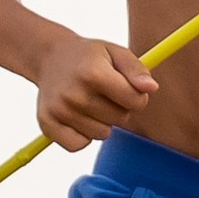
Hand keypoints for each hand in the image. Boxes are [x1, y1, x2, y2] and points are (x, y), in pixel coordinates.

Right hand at [35, 35, 157, 150]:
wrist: (49, 57)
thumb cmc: (89, 56)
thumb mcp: (115, 52)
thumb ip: (136, 69)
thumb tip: (151, 88)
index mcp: (93, 73)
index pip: (136, 101)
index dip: (137, 95)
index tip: (126, 86)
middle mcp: (74, 93)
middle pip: (120, 119)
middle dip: (119, 107)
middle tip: (103, 92)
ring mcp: (59, 110)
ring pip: (102, 134)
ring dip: (101, 122)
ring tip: (89, 101)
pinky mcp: (47, 124)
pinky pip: (78, 145)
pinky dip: (82, 135)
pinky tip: (78, 116)